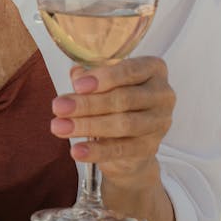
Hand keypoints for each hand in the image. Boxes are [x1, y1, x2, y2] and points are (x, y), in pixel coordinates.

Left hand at [50, 56, 174, 191]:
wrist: (131, 143)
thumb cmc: (116, 102)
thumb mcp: (103, 84)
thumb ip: (90, 77)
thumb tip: (76, 74)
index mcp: (153, 69)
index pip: (130, 71)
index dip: (103, 78)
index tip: (77, 85)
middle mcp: (162, 94)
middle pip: (123, 99)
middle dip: (87, 103)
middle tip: (59, 107)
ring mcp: (159, 122)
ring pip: (122, 124)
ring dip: (87, 125)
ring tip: (60, 127)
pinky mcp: (150, 148)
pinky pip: (121, 149)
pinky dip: (97, 151)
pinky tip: (77, 151)